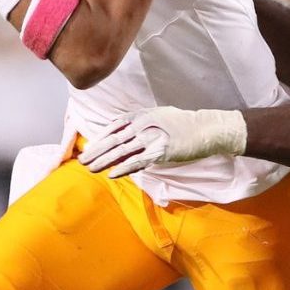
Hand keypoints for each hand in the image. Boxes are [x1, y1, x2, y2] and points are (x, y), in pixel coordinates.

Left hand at [80, 107, 248, 177]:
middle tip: (83, 160)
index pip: (115, 126)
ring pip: (122, 151)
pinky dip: (124, 168)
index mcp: (142, 115)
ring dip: (104, 161)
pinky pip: (138, 162)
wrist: (206, 129)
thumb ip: (142, 122)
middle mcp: (144, 125)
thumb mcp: (160, 115)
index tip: (89, 147)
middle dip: (96, 151)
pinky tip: (112, 175)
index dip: (100, 138)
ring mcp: (152, 138)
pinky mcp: (161, 152)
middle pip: (114, 139)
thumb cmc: (184, 124)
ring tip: (90, 169)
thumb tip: (125, 133)